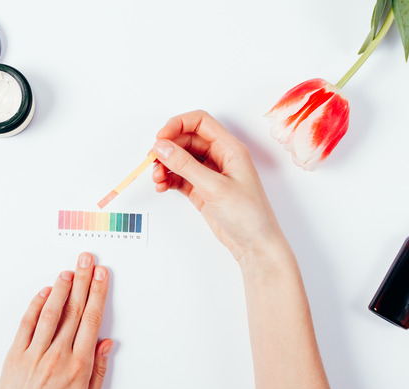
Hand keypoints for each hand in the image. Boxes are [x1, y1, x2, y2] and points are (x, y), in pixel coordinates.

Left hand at [0, 253, 112, 388]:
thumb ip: (99, 372)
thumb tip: (106, 344)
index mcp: (78, 367)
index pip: (91, 321)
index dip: (97, 294)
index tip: (102, 276)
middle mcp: (57, 356)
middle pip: (74, 310)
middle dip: (83, 281)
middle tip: (87, 261)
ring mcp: (34, 354)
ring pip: (51, 312)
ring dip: (61, 288)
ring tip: (68, 271)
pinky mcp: (15, 355)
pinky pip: (27, 324)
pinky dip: (36, 305)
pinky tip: (45, 292)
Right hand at [152, 110, 286, 261]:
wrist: (255, 245)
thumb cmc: (249, 215)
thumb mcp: (215, 187)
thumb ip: (186, 165)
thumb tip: (163, 147)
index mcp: (230, 149)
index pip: (200, 122)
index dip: (178, 125)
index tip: (160, 138)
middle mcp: (220, 157)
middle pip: (186, 140)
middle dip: (168, 148)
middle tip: (153, 161)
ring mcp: (210, 174)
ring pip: (181, 159)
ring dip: (166, 165)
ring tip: (157, 178)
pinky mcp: (202, 190)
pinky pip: (180, 177)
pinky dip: (169, 179)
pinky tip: (162, 186)